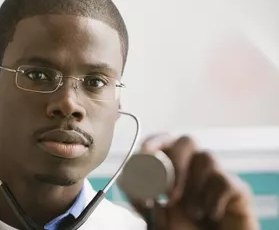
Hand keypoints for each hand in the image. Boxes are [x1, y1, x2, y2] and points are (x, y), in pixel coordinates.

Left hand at [128, 134, 259, 229]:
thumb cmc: (181, 229)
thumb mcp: (151, 215)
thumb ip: (139, 198)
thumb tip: (124, 179)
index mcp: (171, 167)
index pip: (162, 141)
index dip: (153, 142)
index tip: (144, 152)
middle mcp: (193, 166)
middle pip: (186, 141)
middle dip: (175, 163)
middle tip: (168, 196)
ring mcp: (215, 175)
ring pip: (207, 157)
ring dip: (194, 187)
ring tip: (192, 212)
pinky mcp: (236, 189)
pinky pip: (224, 181)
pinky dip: (213, 200)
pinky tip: (209, 214)